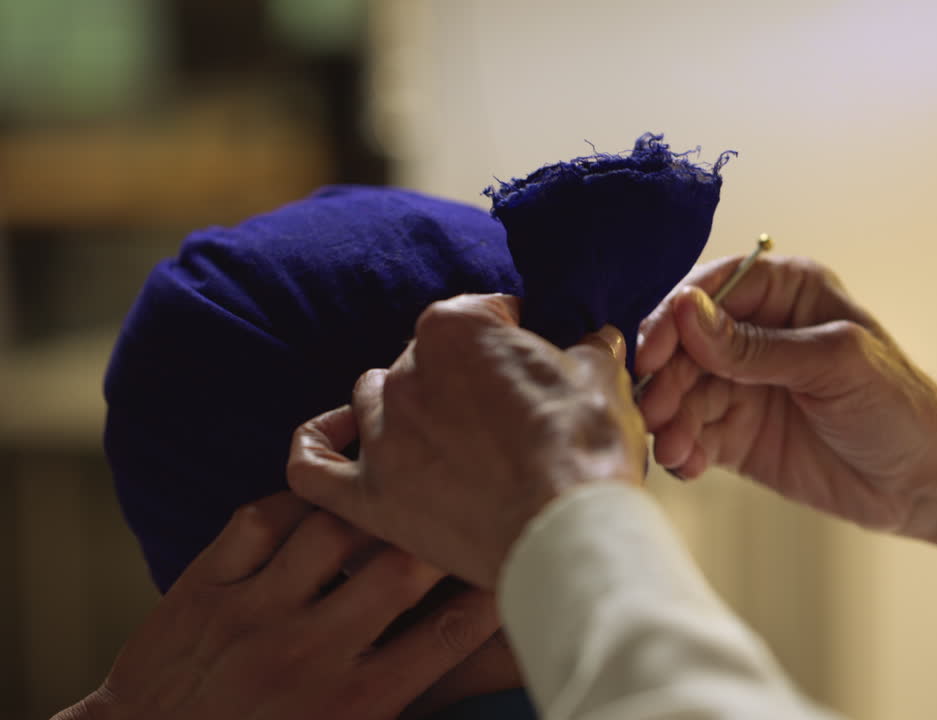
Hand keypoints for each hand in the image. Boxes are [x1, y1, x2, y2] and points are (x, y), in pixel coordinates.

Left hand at [57, 493, 502, 719]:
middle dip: (438, 536)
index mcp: (353, 705)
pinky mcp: (202, 589)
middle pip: (397, 571)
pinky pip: (260, 519)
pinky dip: (296, 499)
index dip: (493, 593)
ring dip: (369, 508)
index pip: (446, 636)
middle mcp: (306, 656)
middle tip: (457, 509)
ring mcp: (251, 617)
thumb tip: (478, 659)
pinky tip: (323, 497)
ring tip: (393, 493)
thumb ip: (404, 697)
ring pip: (330, 530)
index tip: (513, 565)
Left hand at [288, 294, 647, 588]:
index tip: (533, 358)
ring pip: (372, 401)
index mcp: (455, 328)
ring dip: (405, 408)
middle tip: (502, 413)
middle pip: (424, 360)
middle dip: (462, 378)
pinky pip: (311, 467)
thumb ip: (587, 347)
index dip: (512, 336)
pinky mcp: (369, 498)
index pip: (479, 314)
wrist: (568, 533)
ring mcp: (382, 437)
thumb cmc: (586, 451)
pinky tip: (338, 439)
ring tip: (445, 433)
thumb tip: (593, 338)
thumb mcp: (601, 379)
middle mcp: (406, 373)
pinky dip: (319, 447)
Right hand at [636, 256, 936, 580]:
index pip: (709, 291)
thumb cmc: (899, 407)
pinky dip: (682, 449)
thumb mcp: (832, 364)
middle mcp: (756, 332)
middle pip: (684, 344)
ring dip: (670, 419)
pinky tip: (688, 465)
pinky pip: (691, 433)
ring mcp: (743, 384)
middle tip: (656, 413)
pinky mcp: (735, 432)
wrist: (923, 483)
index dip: (673, 320)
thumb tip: (685, 311)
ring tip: (675, 448)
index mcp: (785, 292)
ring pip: (681, 392)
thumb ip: (754, 346)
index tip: (651, 354)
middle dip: (666, 378)